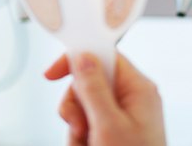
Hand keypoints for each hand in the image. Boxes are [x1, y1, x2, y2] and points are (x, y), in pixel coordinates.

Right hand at [45, 52, 165, 145]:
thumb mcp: (108, 126)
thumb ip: (93, 88)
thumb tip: (82, 57)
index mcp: (138, 89)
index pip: (103, 55)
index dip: (77, 59)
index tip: (53, 73)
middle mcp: (131, 98)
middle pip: (88, 82)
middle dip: (76, 105)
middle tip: (80, 126)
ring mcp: (122, 116)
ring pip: (82, 105)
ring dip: (77, 126)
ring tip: (87, 144)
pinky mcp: (113, 131)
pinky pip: (85, 124)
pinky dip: (81, 138)